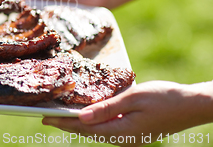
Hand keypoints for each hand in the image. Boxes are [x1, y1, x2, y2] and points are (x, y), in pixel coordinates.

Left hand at [42, 81, 212, 145]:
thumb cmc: (165, 98)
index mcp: (122, 132)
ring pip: (97, 130)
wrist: (192, 105)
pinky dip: (94, 120)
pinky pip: (108, 127)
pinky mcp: (134, 131)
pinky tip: (87, 113)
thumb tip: (81, 117)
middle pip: (88, 132)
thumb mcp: (133, 99)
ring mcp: (130, 137)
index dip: (63, 123)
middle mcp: (123, 139)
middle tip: (47, 116)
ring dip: (80, 122)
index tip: (45, 118)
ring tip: (62, 114)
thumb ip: (106, 108)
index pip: (84, 129)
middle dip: (67, 124)